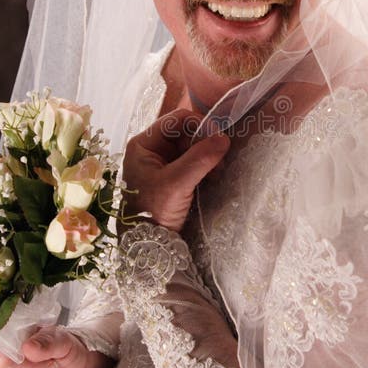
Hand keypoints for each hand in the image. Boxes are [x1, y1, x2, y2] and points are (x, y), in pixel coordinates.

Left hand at [121, 108, 229, 232]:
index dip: (199, 125)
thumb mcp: (176, 184)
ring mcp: (163, 164)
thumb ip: (199, 159)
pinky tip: (212, 178)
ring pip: (192, 147)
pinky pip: (194, 161)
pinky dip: (206, 166)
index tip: (218, 140)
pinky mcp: (174, 177)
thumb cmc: (153, 213)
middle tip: (219, 162)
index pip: (176, 120)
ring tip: (217, 172)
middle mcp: (152, 150)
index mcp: (144, 145)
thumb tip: (224, 138)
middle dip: (205, 143)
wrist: (149, 248)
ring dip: (208, 156)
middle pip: (186, 132)